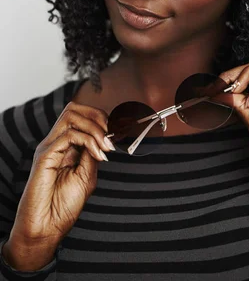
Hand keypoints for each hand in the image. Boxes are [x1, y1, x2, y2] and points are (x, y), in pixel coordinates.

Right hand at [9, 102, 113, 246]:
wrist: (46, 228)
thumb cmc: (63, 207)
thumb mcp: (87, 176)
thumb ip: (92, 154)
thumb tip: (104, 137)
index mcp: (65, 147)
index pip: (81, 116)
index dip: (100, 119)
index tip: (116, 134)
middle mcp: (55, 143)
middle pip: (74, 109)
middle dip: (97, 116)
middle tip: (110, 135)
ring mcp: (49, 147)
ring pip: (71, 116)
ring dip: (94, 127)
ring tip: (105, 146)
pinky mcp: (44, 156)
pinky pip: (69, 135)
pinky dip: (88, 141)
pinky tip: (97, 155)